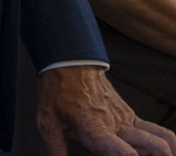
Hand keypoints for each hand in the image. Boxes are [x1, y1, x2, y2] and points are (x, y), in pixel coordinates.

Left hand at [38, 65, 175, 155]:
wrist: (71, 64)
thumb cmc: (59, 90)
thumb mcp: (47, 121)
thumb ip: (54, 147)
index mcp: (95, 127)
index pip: (119, 149)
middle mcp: (118, 125)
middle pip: (156, 146)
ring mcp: (129, 120)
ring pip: (163, 138)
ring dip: (167, 151)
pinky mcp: (134, 117)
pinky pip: (158, 131)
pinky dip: (165, 144)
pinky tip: (156, 152)